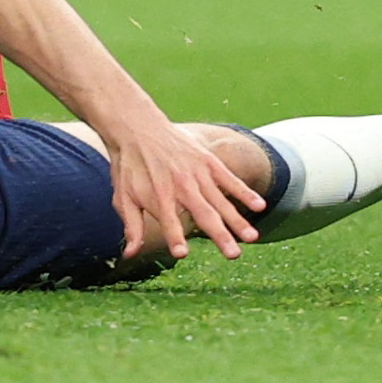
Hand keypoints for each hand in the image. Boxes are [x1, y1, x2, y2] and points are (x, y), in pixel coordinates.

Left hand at [103, 120, 266, 261]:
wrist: (137, 127)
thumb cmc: (129, 166)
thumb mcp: (122, 197)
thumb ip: (131, 226)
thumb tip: (129, 255)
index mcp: (158, 195)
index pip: (168, 221)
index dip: (174, 236)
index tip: (182, 254)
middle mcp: (181, 185)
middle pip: (204, 214)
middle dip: (220, 235)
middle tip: (234, 255)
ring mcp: (197, 173)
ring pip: (221, 201)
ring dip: (237, 220)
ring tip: (252, 238)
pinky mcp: (208, 161)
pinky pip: (229, 179)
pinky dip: (244, 192)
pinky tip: (259, 206)